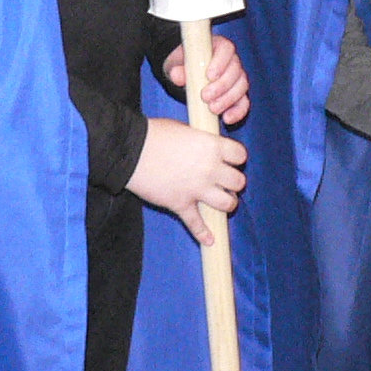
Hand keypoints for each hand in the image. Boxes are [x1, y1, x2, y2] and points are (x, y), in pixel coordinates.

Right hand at [128, 116, 246, 244]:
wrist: (130, 151)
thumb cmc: (155, 135)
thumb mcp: (185, 130)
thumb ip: (201, 142)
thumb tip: (206, 148)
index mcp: (212, 147)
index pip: (240, 155)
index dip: (237, 158)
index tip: (231, 160)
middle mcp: (210, 169)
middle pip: (238, 182)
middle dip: (234, 182)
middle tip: (225, 181)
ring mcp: (197, 189)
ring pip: (226, 204)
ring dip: (227, 204)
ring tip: (222, 201)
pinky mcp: (181, 204)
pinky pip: (196, 224)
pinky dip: (203, 234)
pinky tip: (209, 240)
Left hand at [164, 35, 250, 125]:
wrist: (185, 75)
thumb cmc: (184, 65)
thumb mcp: (177, 64)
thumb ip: (177, 69)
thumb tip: (177, 75)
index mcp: (219, 47)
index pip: (227, 49)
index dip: (221, 62)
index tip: (209, 75)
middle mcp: (232, 61)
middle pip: (236, 70)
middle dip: (222, 86)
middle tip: (205, 97)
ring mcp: (237, 78)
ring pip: (241, 86)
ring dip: (228, 99)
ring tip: (212, 109)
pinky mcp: (238, 94)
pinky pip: (244, 102)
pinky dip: (238, 111)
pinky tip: (227, 119)